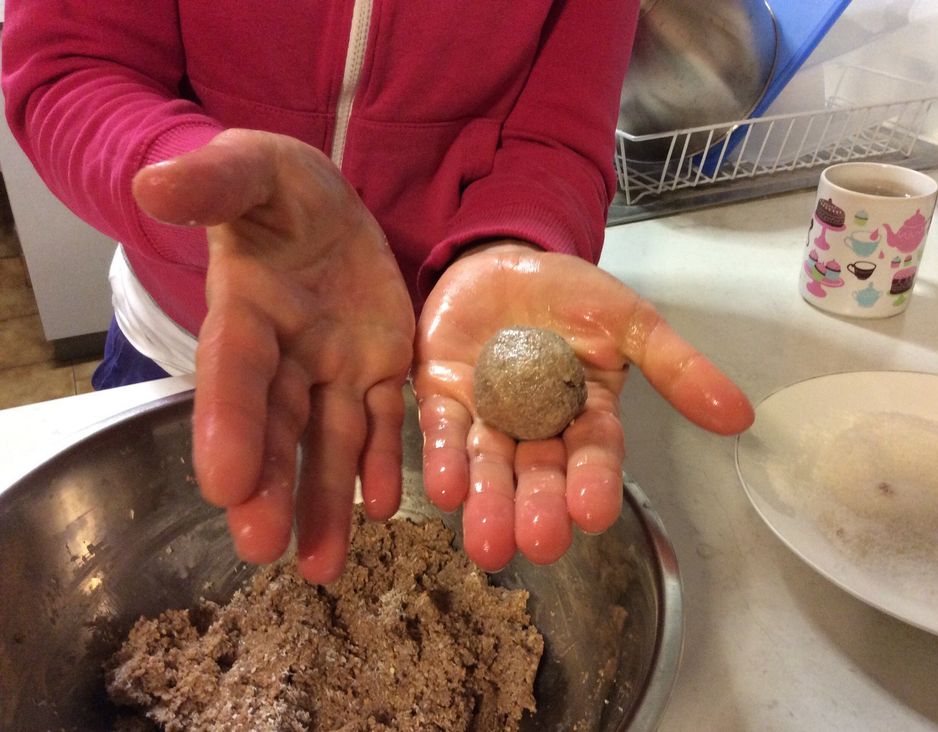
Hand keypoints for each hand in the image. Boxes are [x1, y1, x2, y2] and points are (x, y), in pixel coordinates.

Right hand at [133, 129, 414, 583]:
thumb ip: (214, 180)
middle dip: (269, 485)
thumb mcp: (251, 169)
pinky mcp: (378, 369)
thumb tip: (155, 183)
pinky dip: (384, 462)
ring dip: (327, 501)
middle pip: (275, 424)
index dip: (226, 423)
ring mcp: (333, 367)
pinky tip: (384, 507)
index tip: (220, 485)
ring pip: (330, 440)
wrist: (323, 208)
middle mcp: (284, 354)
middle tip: (262, 550)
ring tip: (323, 565)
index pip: (234, 372)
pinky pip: (385, 420)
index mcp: (246, 310)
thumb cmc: (276, 188)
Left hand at [412, 241, 753, 570]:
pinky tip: (445, 490)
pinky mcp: (441, 400)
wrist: (502, 259)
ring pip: (489, 468)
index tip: (594, 513)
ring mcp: (487, 418)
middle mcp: (536, 429)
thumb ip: (676, 366)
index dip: (594, 483)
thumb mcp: (629, 321)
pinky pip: (441, 436)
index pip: (594, 456)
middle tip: (538, 543)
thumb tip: (740, 416)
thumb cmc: (570, 293)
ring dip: (489, 505)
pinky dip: (443, 462)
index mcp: (585, 416)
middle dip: (538, 508)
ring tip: (488, 544)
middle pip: (538, 475)